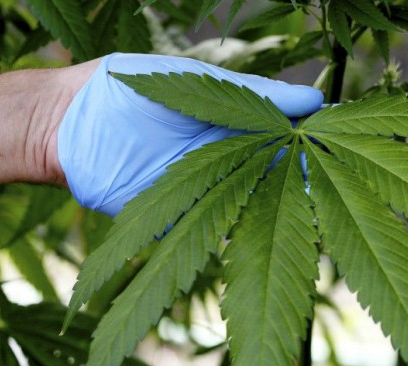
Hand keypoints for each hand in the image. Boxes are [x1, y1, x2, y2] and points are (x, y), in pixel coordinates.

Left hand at [57, 53, 323, 215]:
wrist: (67, 124)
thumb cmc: (129, 90)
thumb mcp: (196, 83)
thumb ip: (254, 95)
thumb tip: (315, 100)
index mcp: (230, 126)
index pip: (283, 139)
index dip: (310, 145)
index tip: (339, 148)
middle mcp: (221, 162)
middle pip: (273, 178)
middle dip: (303, 184)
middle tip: (334, 185)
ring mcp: (200, 194)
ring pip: (250, 210)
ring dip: (280, 216)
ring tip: (316, 218)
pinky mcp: (177, 223)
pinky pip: (214, 235)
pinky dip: (239, 238)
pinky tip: (268, 239)